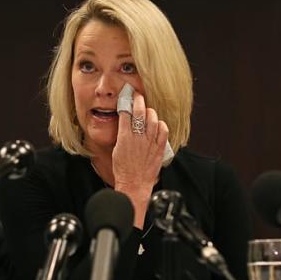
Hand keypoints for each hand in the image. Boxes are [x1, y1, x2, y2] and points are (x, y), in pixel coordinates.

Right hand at [113, 91, 168, 227]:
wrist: (134, 185)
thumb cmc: (123, 170)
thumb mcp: (117, 149)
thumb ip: (122, 134)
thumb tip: (125, 122)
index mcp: (125, 138)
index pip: (126, 113)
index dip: (127, 101)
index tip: (128, 95)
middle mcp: (138, 138)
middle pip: (140, 112)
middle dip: (139, 101)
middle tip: (138, 96)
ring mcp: (150, 143)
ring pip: (153, 120)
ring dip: (150, 112)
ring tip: (148, 111)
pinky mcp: (159, 149)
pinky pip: (163, 131)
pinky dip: (161, 125)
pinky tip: (158, 124)